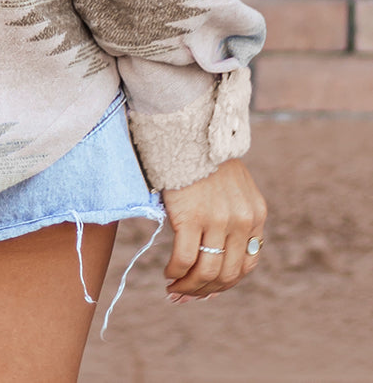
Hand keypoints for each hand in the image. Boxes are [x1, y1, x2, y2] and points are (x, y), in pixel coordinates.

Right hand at [162, 158, 266, 301]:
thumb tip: (219, 255)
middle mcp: (242, 221)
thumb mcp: (235, 188)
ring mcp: (218, 220)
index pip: (247, 264)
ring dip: (189, 287)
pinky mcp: (191, 217)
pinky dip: (176, 271)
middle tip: (186, 295)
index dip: (227, 283)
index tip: (208, 289)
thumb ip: (235, 218)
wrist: (189, 130)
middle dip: (206, 291)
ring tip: (174, 288)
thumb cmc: (205, 158)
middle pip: (227, 273)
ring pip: (206, 271)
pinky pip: (185, 258)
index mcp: (256, 215)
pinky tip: (167, 272)